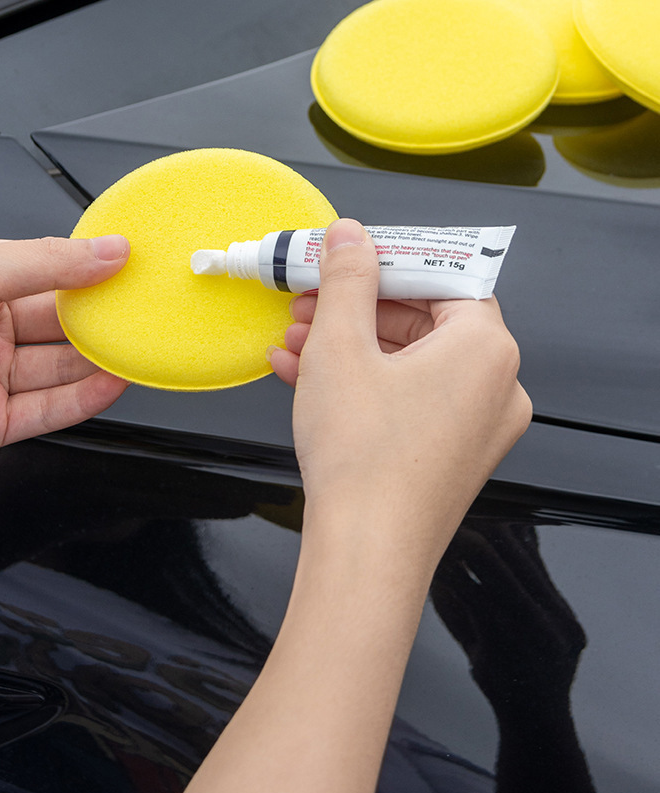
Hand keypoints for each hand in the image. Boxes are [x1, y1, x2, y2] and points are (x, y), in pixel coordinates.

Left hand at [0, 233, 129, 471]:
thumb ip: (45, 262)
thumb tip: (106, 250)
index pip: (47, 271)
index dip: (88, 269)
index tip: (131, 265)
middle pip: (58, 322)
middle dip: (100, 317)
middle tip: (143, 310)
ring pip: (57, 367)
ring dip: (98, 359)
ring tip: (138, 348)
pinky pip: (46, 410)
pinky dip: (83, 399)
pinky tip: (111, 383)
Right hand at [269, 219, 530, 556]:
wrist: (364, 556)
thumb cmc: (365, 462)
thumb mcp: (341, 345)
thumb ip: (348, 277)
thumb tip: (351, 236)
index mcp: (487, 348)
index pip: (443, 276)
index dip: (386, 260)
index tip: (347, 255)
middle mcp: (497, 385)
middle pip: (424, 318)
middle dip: (356, 306)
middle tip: (310, 298)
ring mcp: (478, 425)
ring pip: (409, 360)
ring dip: (349, 344)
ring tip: (296, 339)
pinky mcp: (452, 454)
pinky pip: (409, 398)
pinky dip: (362, 383)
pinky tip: (304, 376)